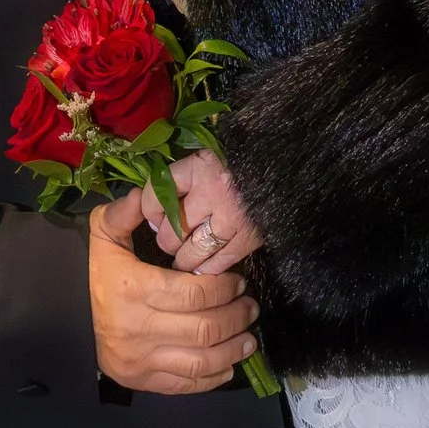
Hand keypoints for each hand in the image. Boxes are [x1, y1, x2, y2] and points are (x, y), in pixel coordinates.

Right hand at [88, 196, 258, 393]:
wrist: (71, 320)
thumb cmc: (99, 275)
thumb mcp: (104, 236)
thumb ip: (125, 213)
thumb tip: (146, 195)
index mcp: (131, 288)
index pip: (193, 294)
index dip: (223, 288)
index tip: (238, 282)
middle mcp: (137, 328)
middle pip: (204, 328)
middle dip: (236, 317)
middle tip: (250, 306)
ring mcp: (142, 359)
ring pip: (203, 360)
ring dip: (234, 349)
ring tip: (248, 337)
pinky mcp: (146, 381)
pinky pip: (190, 383)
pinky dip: (216, 375)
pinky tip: (229, 361)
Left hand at [139, 150, 259, 275]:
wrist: (279, 166)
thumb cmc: (236, 162)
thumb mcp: (205, 158)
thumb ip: (180, 179)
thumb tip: (155, 216)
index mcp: (199, 168)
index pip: (159, 191)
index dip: (149, 209)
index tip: (152, 217)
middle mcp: (213, 193)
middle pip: (175, 226)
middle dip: (167, 239)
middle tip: (168, 243)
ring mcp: (232, 217)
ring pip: (196, 248)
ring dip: (185, 258)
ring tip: (182, 260)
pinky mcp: (251, 236)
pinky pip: (223, 259)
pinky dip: (210, 267)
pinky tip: (203, 269)